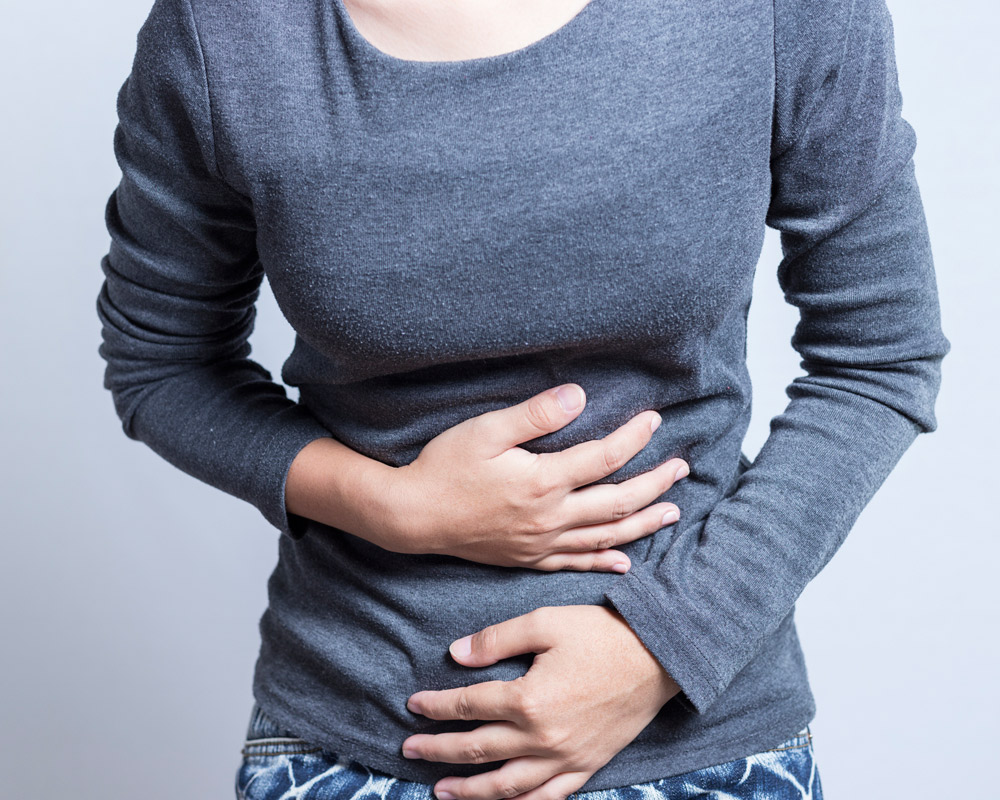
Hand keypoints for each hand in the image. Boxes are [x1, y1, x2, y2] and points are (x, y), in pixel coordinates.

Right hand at [378, 384, 688, 571]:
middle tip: (681, 469)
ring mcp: (540, 543)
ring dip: (643, 524)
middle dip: (654, 484)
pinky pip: (576, 564)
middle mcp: (549, 518)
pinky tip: (625, 560)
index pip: (604, 458)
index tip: (655, 420)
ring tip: (672, 512)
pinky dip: (605, 561)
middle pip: (617, 503)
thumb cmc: (444, 467)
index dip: (634, 438)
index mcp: (543, 482)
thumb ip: (534, 414)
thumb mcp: (485, 430)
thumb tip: (579, 396)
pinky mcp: (527, 559)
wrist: (412, 516)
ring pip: (605, 537)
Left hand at [402, 605, 680, 799]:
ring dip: (469, 789)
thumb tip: (455, 654)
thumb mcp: (545, 622)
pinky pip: (548, 798)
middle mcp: (543, 738)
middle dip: (439, 750)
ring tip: (440, 790)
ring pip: (506, 786)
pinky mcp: (587, 767)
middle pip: (478, 750)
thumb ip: (496, 639)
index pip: (468, 707)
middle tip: (409, 749)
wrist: (659, 655)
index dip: (436, 707)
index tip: (413, 706)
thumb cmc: (601, 633)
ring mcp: (566, 759)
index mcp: (528, 699)